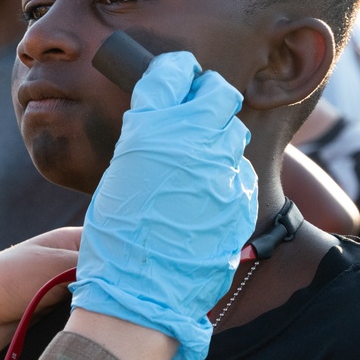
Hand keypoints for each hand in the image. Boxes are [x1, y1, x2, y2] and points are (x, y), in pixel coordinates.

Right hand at [70, 51, 256, 359]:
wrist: (141, 290)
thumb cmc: (117, 236)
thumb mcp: (120, 174)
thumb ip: (148, 141)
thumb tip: (166, 124)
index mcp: (150, 128)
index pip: (173, 72)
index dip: (176, 69)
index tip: (178, 73)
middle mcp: (190, 139)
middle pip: (217, 91)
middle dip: (209, 93)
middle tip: (197, 107)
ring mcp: (221, 166)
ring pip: (234, 130)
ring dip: (218, 138)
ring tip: (199, 162)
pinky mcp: (242, 196)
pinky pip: (239, 171)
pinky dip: (225, 176)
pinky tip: (206, 197)